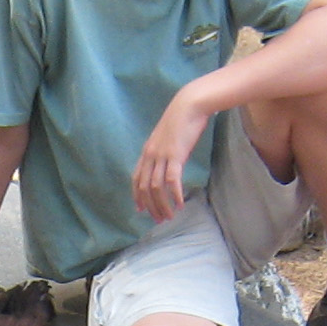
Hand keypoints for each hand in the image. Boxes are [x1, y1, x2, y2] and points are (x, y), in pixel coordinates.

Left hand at [131, 90, 210, 224]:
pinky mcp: (175, 155)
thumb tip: (169, 163)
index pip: (137, 179)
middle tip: (159, 220)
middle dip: (151, 206)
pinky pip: (172, 181)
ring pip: (157, 188)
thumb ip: (165, 151)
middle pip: (145, 188)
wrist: (189, 104)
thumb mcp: (168, 138)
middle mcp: (150, 155)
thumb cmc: (182, 119)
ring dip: (162, 205)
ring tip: (169, 217)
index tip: (141, 210)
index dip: (137, 196)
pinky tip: (180, 204)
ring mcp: (162, 155)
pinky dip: (175, 195)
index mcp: (147, 151)